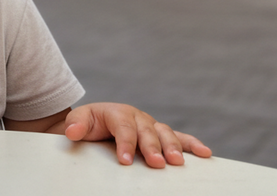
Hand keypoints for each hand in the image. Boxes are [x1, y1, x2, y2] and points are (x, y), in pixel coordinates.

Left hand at [63, 102, 210, 167]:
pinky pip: (179, 138)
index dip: (125, 143)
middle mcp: (137, 117)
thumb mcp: (77, 122)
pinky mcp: (160, 134)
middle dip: (152, 148)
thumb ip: (75, 125)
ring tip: (177, 163)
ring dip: (172, 148)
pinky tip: (204, 153)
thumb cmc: (87, 124)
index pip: (123, 127)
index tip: (125, 160)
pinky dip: (192, 144)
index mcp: (117, 112)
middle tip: (156, 164)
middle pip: (147, 131)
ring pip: (165, 134)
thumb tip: (72, 132)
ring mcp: (151, 125)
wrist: (93, 124)